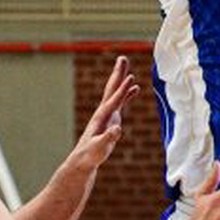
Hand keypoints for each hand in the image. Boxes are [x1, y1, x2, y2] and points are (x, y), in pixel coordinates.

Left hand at [65, 56, 137, 171]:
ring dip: (122, 80)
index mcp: (101, 117)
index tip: (131, 77)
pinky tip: (135, 88)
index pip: (114, 100)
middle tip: (123, 58)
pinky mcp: (111, 119)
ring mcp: (107, 114)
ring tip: (127, 67)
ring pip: (116, 93)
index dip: (123, 90)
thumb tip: (117, 129)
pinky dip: (127, 93)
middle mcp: (104, 112)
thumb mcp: (99, 148)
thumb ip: (108, 138)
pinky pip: (121, 102)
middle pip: (112, 89)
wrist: (83, 160)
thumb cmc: (90, 156)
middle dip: (118, 74)